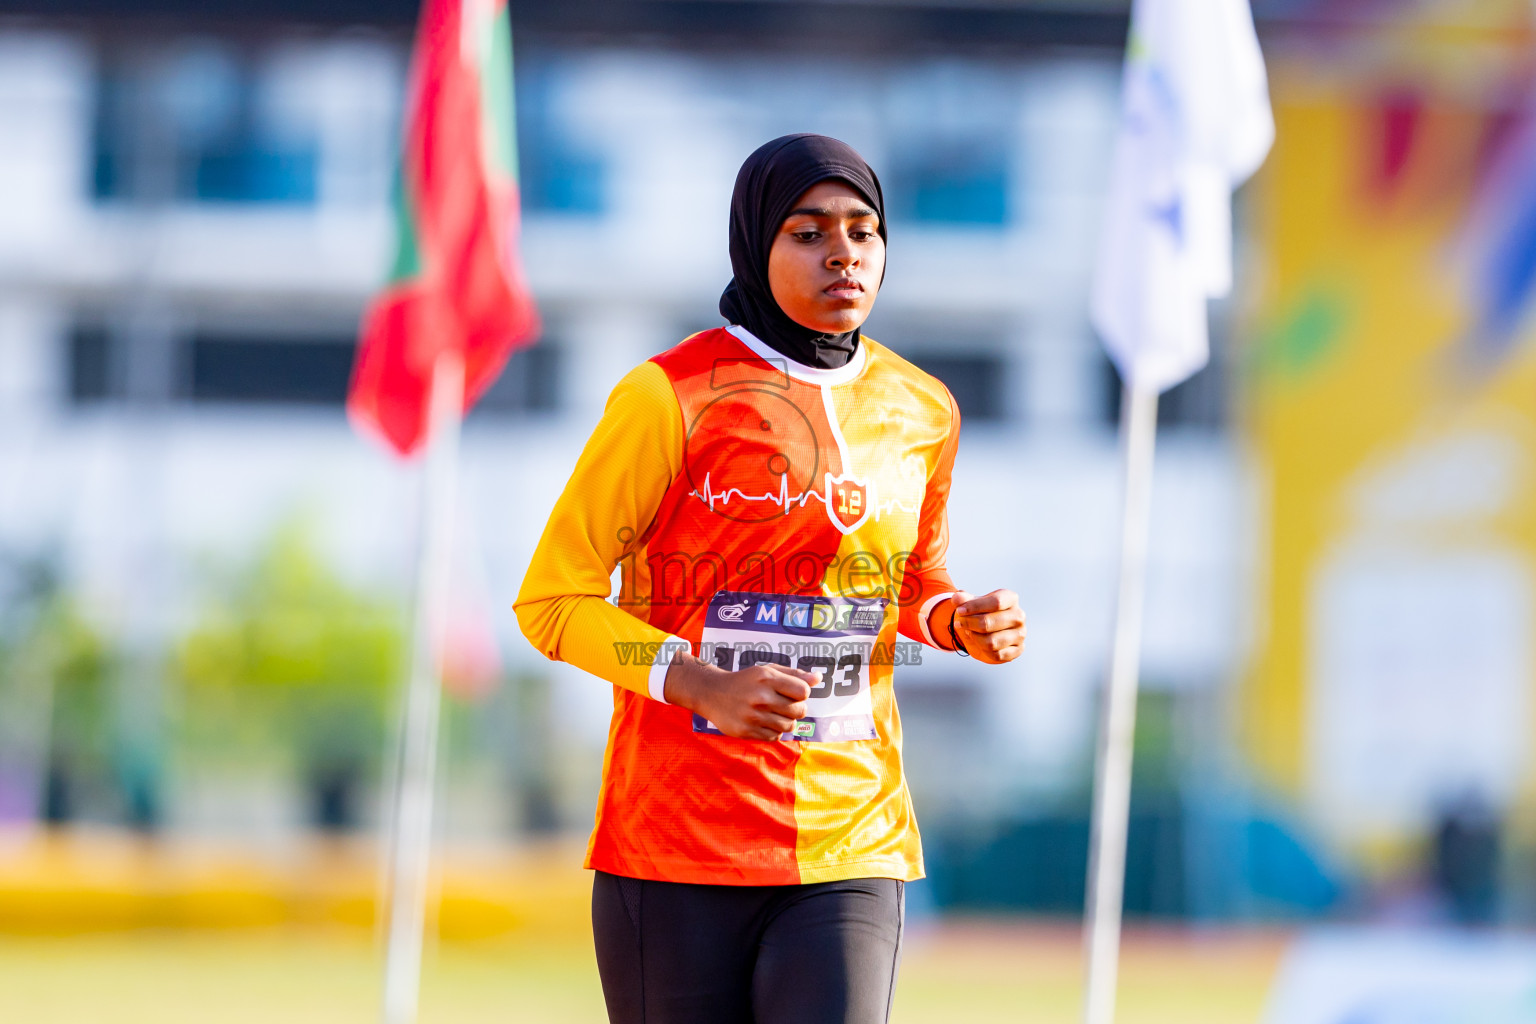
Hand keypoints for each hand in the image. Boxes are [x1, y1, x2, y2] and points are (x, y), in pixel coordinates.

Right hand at [663, 655, 817, 740]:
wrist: (712, 693)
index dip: (802, 693)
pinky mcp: (747, 731)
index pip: (803, 692)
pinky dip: (774, 730)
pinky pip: (775, 736)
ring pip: (789, 726)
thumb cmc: (745, 681)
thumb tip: (819, 678)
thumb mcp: (767, 671)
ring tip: (773, 713)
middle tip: (784, 704)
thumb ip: (794, 674)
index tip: (792, 692)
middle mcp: (760, 697)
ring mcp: (753, 716)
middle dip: (796, 708)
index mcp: (767, 678)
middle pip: (799, 711)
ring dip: (786, 721)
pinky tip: (763, 721)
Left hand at [941, 589, 1025, 663]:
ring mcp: (1020, 634)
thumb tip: (957, 598)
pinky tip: (978, 643)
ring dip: (975, 638)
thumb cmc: (980, 614)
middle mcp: (1019, 616)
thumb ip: (962, 599)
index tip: (959, 610)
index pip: (996, 602)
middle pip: (989, 622)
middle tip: (959, 623)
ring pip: (992, 642)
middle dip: (970, 623)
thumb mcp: (970, 604)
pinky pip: (997, 654)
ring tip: (969, 632)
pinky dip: (983, 650)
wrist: (986, 632)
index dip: (975, 606)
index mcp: (1011, 599)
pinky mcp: (1018, 650)